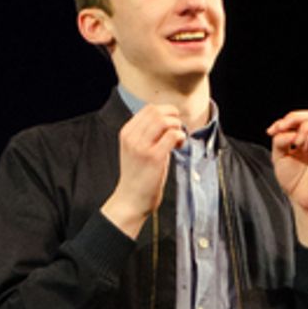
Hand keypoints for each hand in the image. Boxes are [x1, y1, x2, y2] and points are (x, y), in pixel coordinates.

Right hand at [101, 104, 186, 233]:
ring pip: (165, 121)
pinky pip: (172, 135)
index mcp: (126, 132)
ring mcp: (142, 147)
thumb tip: (167, 119)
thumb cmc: (137, 176)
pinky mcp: (154, 157)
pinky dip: (180, 137)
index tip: (172, 124)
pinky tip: (179, 146)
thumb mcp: (134, 149)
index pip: (149, 109)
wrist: (130, 200)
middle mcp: (132, 137)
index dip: (166, 112)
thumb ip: (145, 134)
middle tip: (177, 131)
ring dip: (177, 127)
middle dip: (173, 118)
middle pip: (157, 112)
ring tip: (178, 140)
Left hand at [267, 109, 307, 228]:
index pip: (304, 117)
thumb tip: (284, 128)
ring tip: (295, 143)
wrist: (301, 200)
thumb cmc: (293, 180)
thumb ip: (280, 139)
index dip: (287, 119)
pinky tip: (301, 147)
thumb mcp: (280, 155)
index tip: (271, 130)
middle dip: (295, 117)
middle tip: (281, 128)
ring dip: (304, 128)